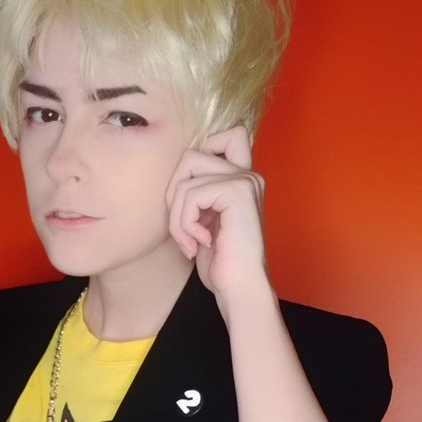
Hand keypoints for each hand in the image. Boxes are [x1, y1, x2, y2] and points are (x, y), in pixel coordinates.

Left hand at [165, 125, 267, 299]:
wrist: (240, 288)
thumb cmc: (220, 262)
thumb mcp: (204, 219)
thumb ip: (199, 191)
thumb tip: (177, 170)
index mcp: (242, 178)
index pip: (230, 133)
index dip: (203, 150)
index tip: (194, 195)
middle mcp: (247, 174)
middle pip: (190, 156)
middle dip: (174, 195)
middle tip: (182, 229)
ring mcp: (245, 181)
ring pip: (185, 179)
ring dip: (177, 217)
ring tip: (189, 242)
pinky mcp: (238, 192)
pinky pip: (191, 195)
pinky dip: (185, 223)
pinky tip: (200, 243)